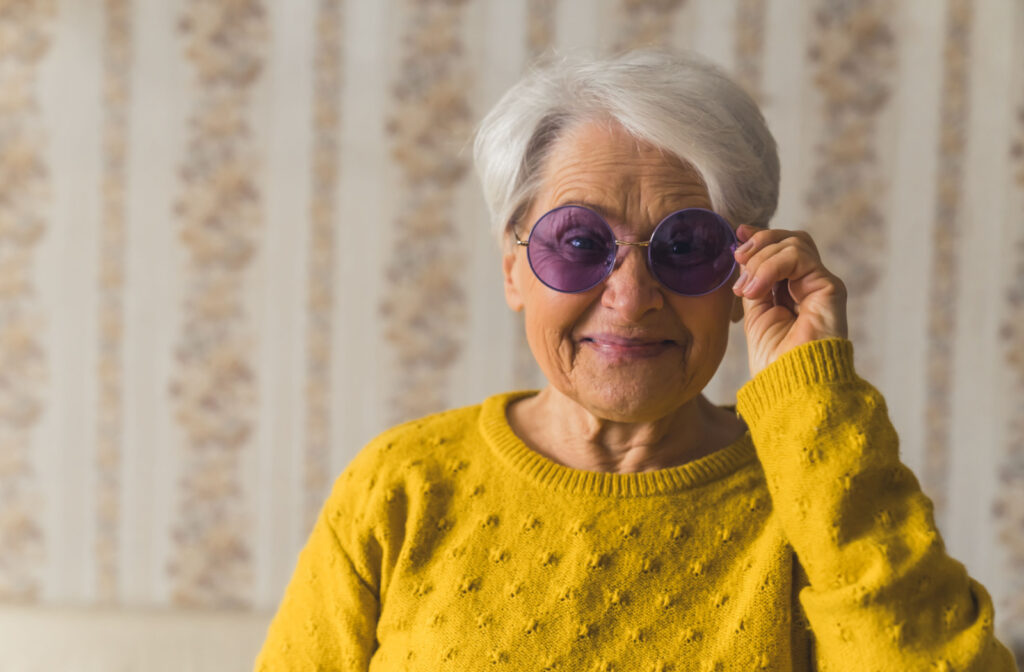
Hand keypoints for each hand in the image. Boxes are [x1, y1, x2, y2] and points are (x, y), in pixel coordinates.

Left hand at [732, 225, 848, 376]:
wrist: (791, 385)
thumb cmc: (774, 360)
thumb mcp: (755, 314)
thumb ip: (754, 283)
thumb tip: (744, 255)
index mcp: (793, 291)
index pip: (782, 250)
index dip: (760, 238)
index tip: (738, 235)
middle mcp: (810, 285)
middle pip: (791, 240)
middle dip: (759, 243)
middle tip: (738, 259)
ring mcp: (822, 285)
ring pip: (794, 243)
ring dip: (762, 258)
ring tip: (746, 288)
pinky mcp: (830, 287)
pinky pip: (799, 257)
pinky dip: (771, 266)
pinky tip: (756, 289)